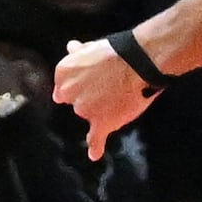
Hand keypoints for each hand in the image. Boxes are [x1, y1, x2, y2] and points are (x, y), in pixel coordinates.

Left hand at [52, 38, 161, 159]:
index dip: (78, 84)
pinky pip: (95, 138)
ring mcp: (84, 110)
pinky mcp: (101, 122)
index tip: (89, 82)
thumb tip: (71, 47)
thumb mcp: (93, 47)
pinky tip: (94, 154)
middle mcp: (69, 92)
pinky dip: (96, 146)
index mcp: (63, 72)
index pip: (63, 85)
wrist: (137, 62)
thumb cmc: (117, 51)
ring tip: (120, 96)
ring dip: (101, 110)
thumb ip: (79, 54)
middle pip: (75, 102)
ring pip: (88, 115)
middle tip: (108, 88)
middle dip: (88, 97)